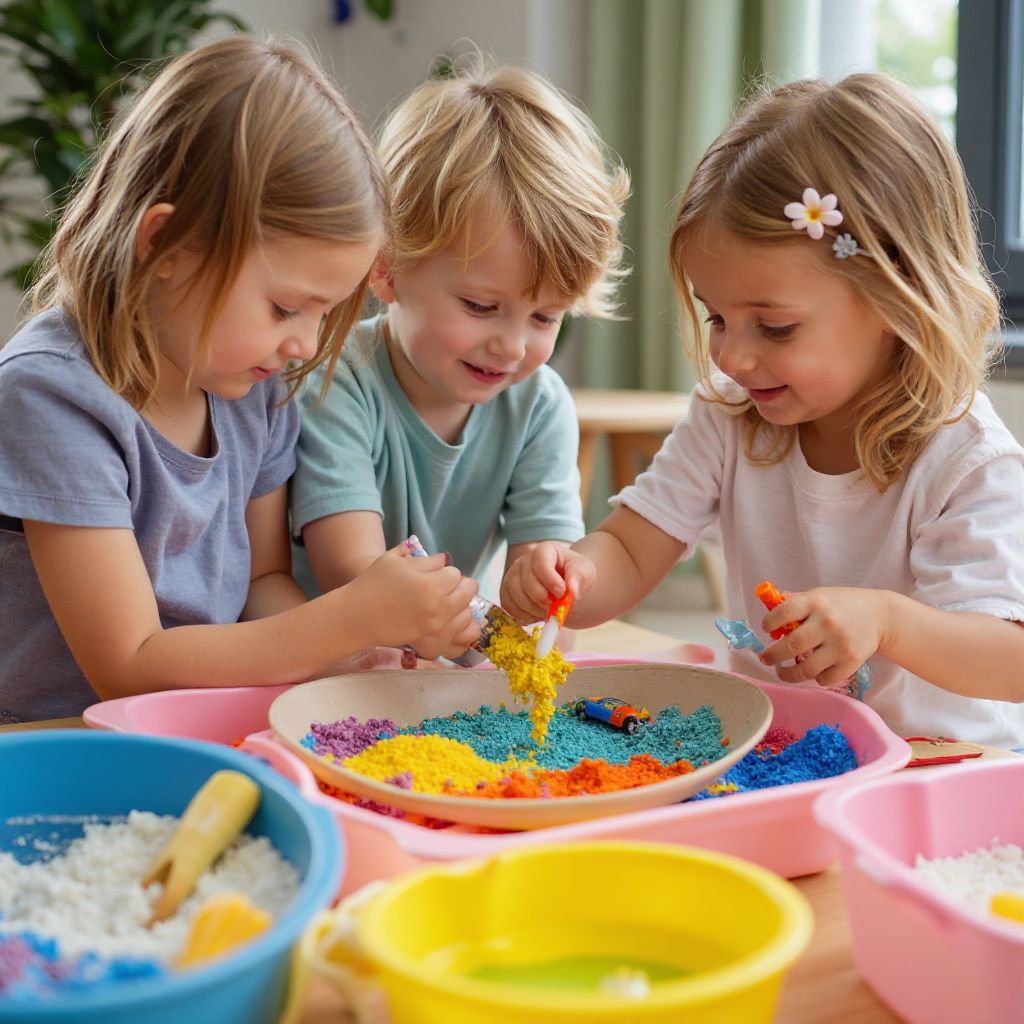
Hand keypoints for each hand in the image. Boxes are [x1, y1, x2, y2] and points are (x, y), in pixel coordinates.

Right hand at [351, 543, 478, 651]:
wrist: (356, 616)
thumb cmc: (372, 583)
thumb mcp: (396, 560)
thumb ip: (424, 558)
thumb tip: (443, 560)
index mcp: (430, 584)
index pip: (455, 573)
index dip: (446, 572)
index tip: (438, 573)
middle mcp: (438, 606)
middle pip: (467, 592)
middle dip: (461, 586)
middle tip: (449, 586)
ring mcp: (435, 625)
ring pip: (466, 612)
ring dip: (460, 605)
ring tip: (448, 601)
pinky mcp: (430, 639)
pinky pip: (457, 632)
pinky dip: (457, 624)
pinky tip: (449, 619)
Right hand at [500, 541, 595, 624]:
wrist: (564, 586)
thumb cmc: (574, 575)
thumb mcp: (585, 572)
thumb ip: (579, 578)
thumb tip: (572, 591)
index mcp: (544, 550)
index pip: (541, 563)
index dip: (551, 581)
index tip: (562, 594)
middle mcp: (524, 560)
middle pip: (527, 582)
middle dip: (544, 600)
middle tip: (556, 608)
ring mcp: (512, 576)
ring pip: (516, 596)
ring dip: (534, 610)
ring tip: (549, 612)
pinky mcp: (506, 592)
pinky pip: (509, 607)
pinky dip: (524, 616)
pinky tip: (537, 615)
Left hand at [758, 586, 888, 685]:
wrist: (881, 616)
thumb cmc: (843, 604)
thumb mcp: (819, 594)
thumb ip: (795, 601)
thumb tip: (768, 606)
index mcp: (816, 602)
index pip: (784, 612)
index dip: (769, 622)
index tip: (766, 629)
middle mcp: (827, 623)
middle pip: (792, 645)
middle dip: (772, 655)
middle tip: (765, 658)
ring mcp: (840, 644)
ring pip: (806, 669)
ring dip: (788, 674)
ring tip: (782, 671)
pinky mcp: (851, 662)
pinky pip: (825, 679)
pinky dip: (815, 678)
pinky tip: (812, 671)